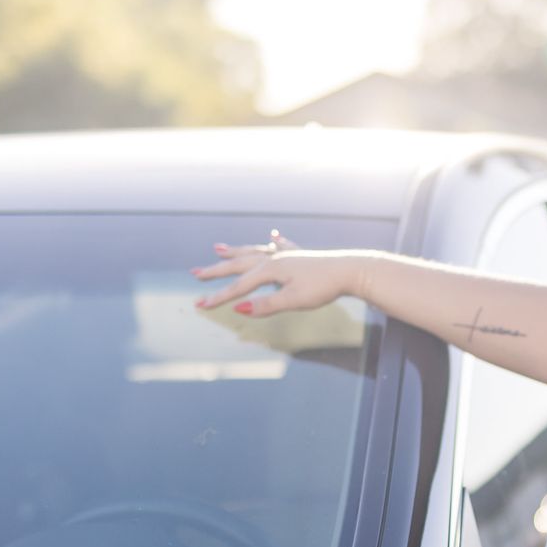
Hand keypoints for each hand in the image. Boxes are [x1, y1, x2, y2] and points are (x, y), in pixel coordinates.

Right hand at [190, 229, 361, 316]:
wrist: (351, 270)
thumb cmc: (323, 287)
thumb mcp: (294, 301)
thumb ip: (267, 306)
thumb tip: (241, 310)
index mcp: (270, 270)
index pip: (239, 287)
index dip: (218, 297)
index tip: (200, 305)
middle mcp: (274, 258)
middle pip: (239, 264)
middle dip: (216, 270)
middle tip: (195, 273)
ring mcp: (287, 254)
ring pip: (255, 252)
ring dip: (236, 251)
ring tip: (218, 248)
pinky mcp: (301, 254)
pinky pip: (281, 246)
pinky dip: (274, 242)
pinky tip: (273, 236)